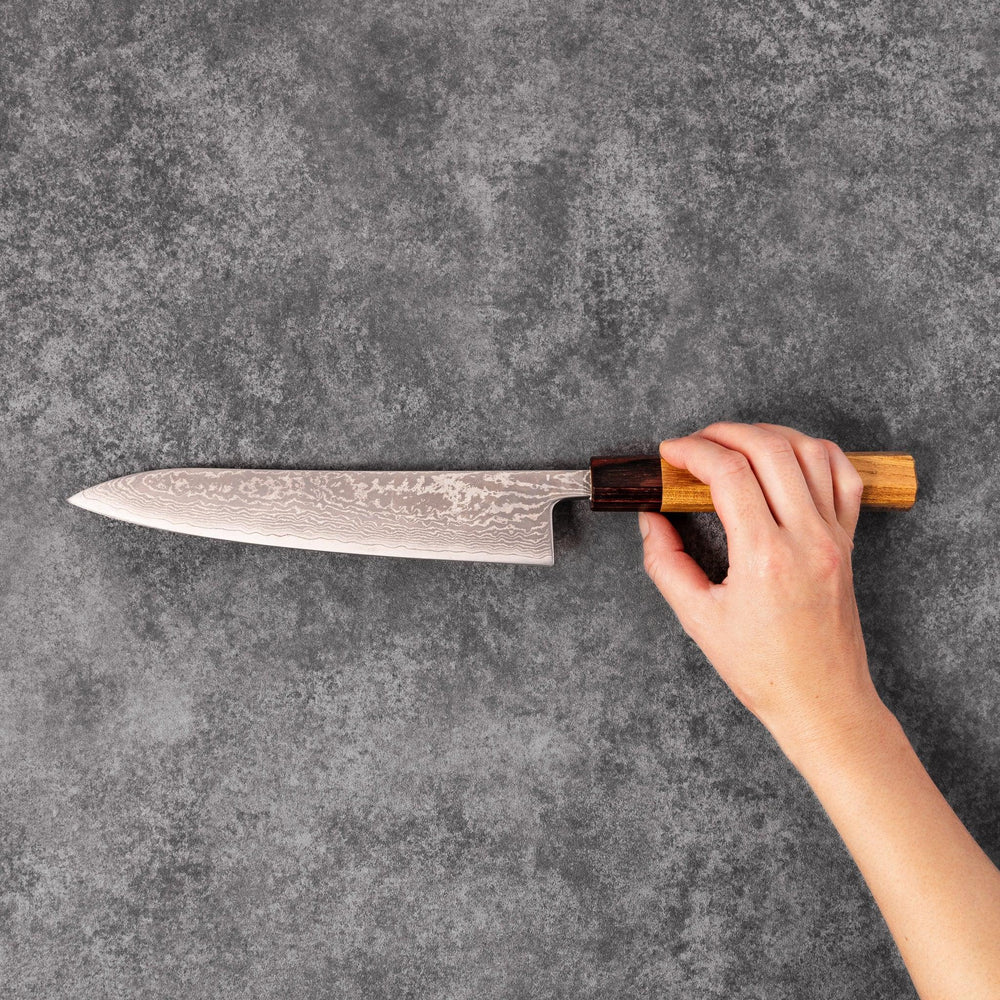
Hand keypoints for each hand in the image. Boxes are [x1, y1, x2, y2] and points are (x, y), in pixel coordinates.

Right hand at [638, 421, 882, 753]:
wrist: (822, 701)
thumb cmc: (763, 669)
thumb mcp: (698, 619)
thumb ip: (666, 562)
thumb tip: (651, 519)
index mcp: (765, 558)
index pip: (730, 474)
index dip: (693, 452)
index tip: (670, 454)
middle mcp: (807, 538)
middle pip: (769, 450)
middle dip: (724, 433)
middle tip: (695, 443)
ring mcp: (834, 537)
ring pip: (811, 452)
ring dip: (768, 435)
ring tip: (734, 444)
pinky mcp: (849, 541)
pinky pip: (845, 476)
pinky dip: (816, 451)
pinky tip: (788, 455)